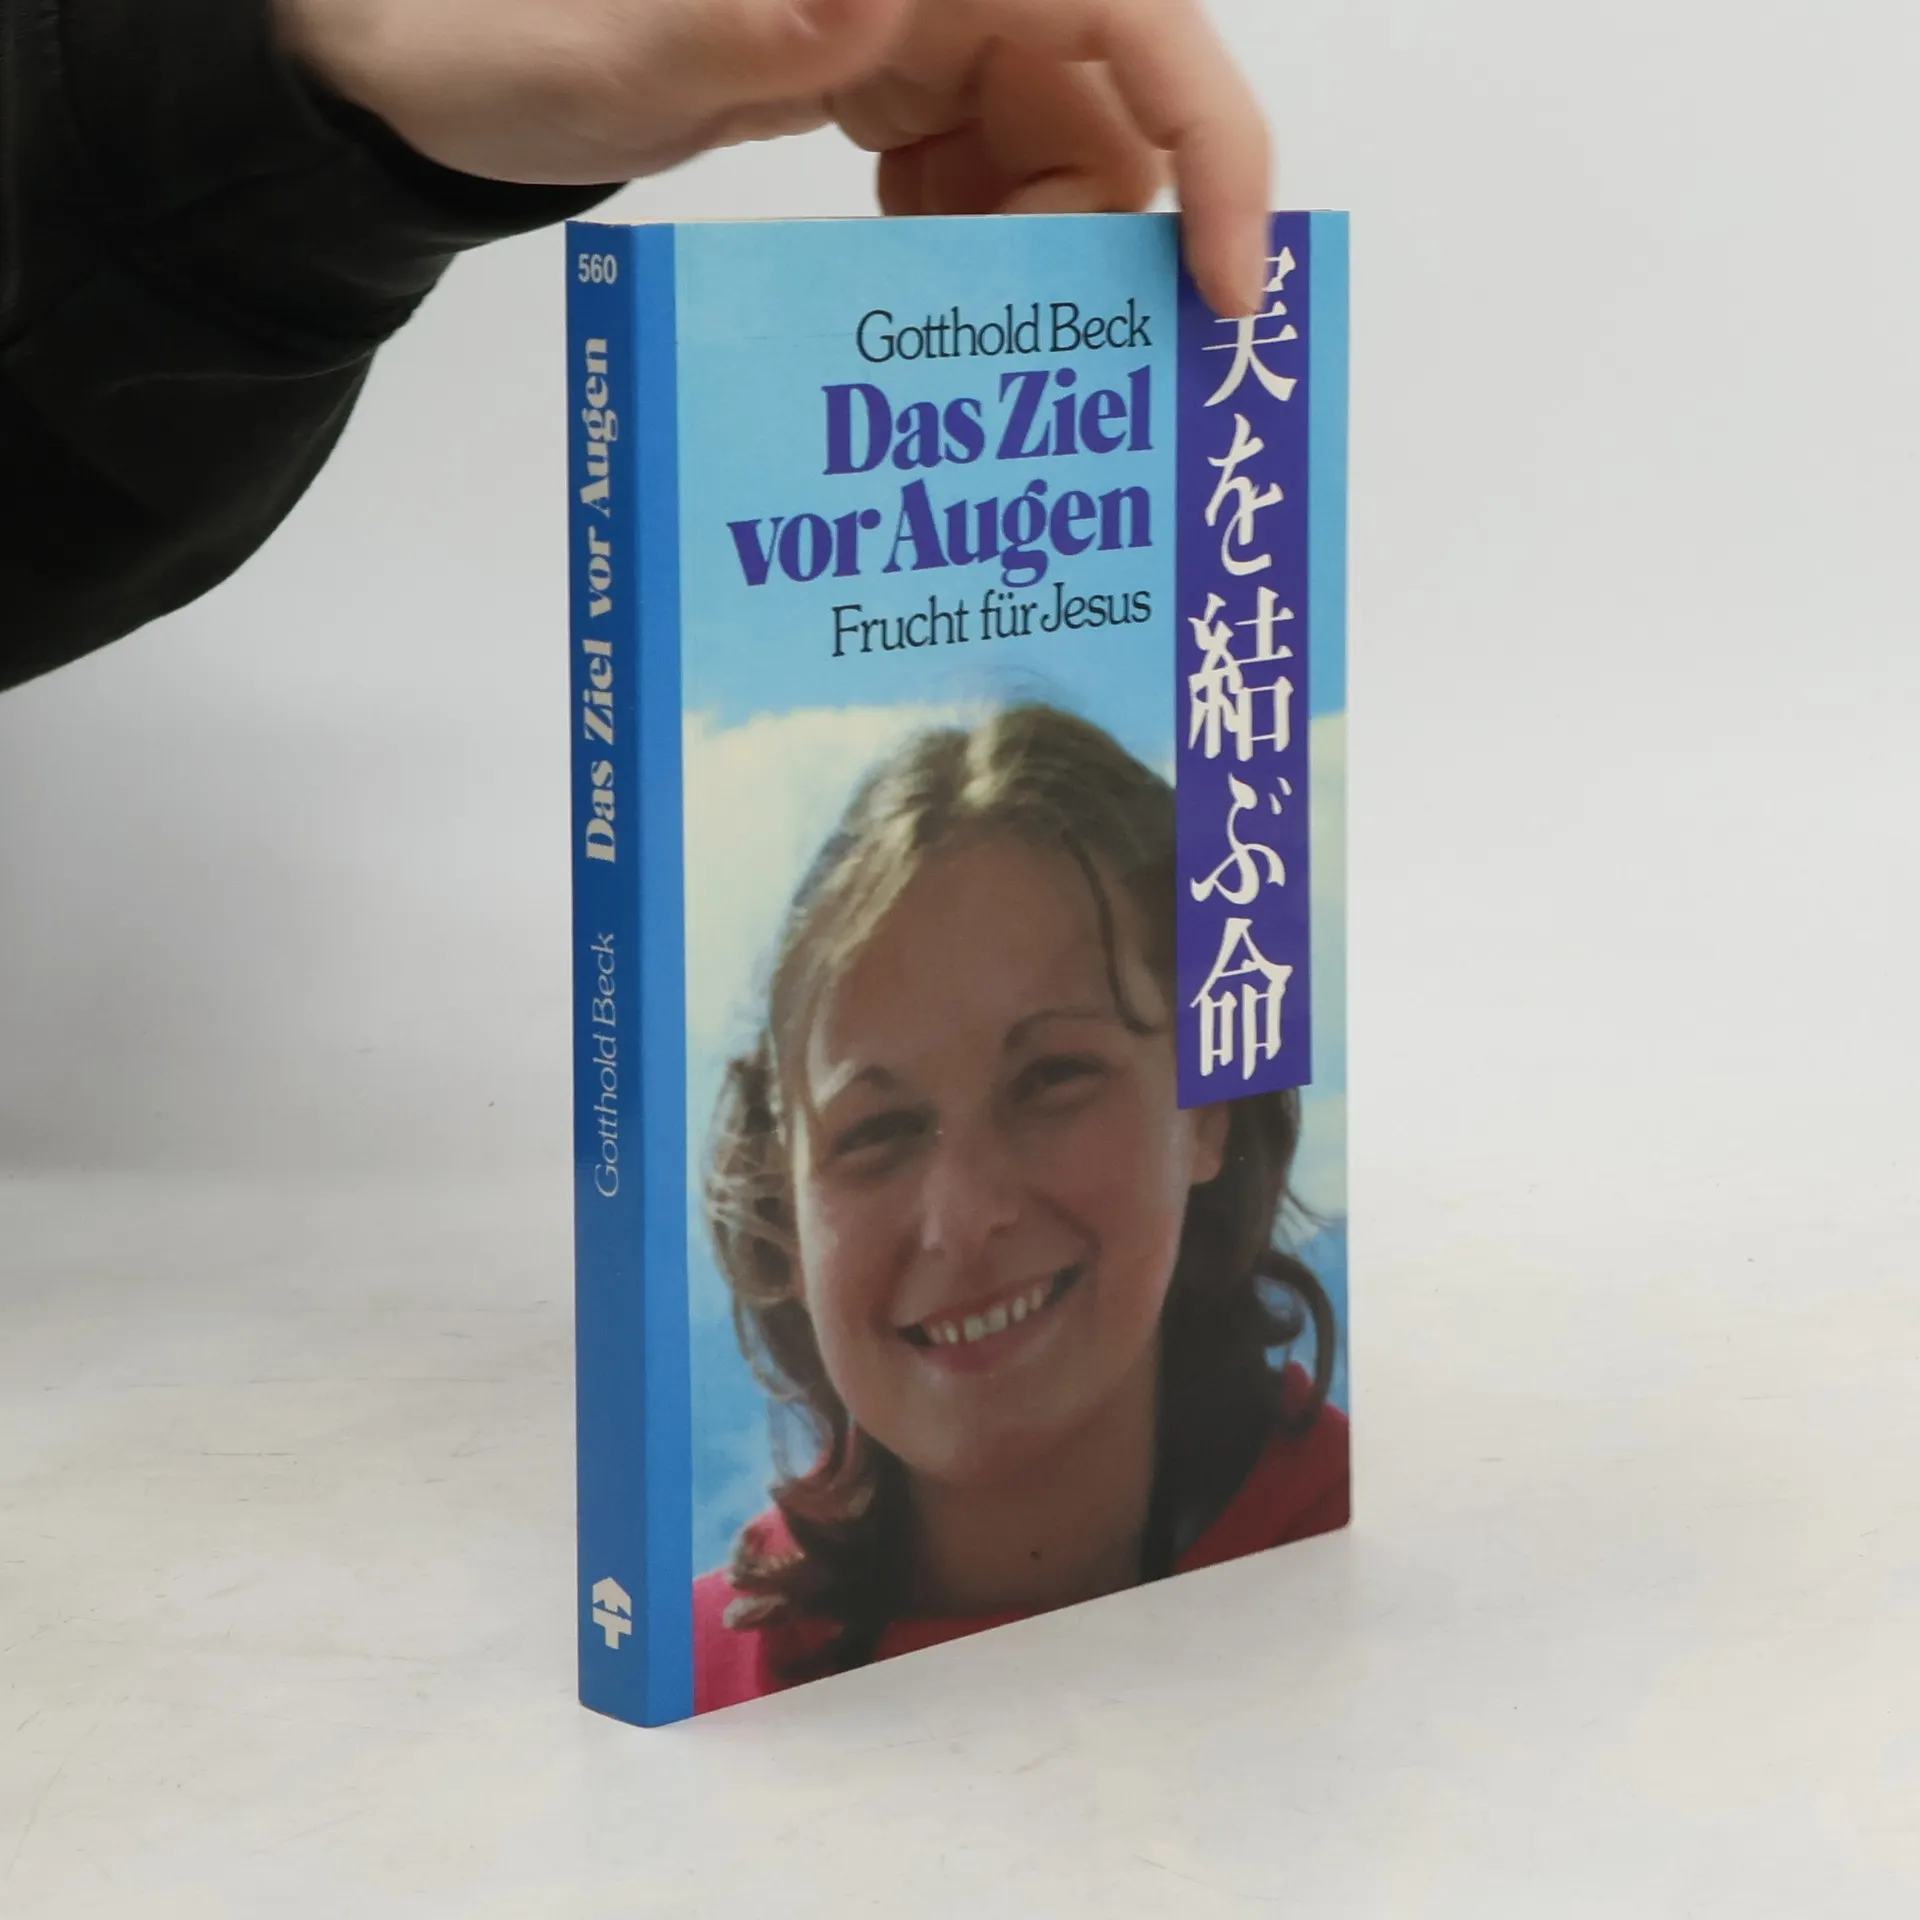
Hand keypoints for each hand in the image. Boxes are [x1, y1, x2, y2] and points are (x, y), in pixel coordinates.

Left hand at [275, 0, 1270, 313]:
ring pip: (1059, 164)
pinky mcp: (894, 83)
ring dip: (1016, 255)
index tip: (1222, 290)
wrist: (449, 67)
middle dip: (1083, 240)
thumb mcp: (612, 52)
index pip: (1141, 23)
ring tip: (924, 295)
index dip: (1216, 147)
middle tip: (1006, 335)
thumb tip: (880, 10)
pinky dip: (963, 243)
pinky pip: (988, 178)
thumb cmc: (505, 34)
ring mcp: (929, 30)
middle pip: (1113, 120)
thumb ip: (741, 26)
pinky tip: (897, 262)